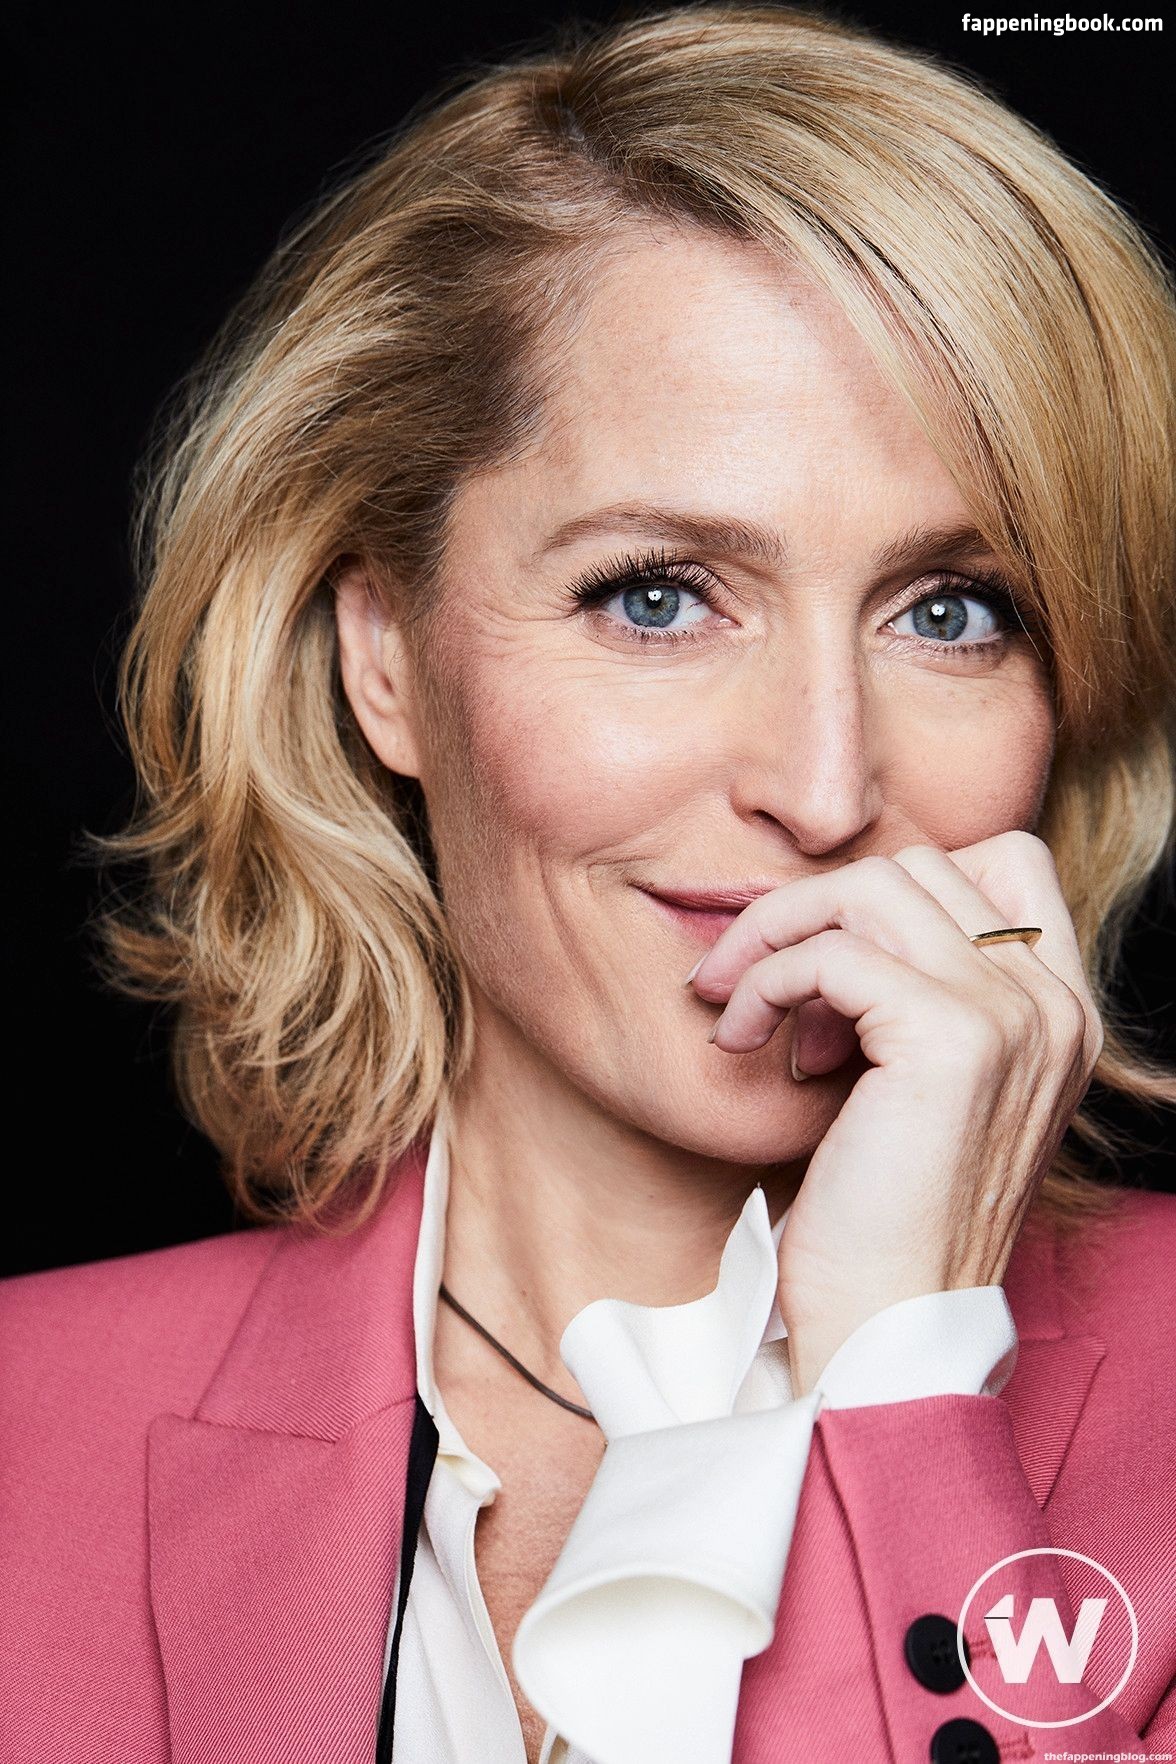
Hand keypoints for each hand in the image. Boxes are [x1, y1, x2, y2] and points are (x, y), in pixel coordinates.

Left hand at [687, 833, 1103, 1395]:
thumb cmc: (882, 1217)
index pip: (1002, 863)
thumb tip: (830, 930)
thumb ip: (912, 1001)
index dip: (896, 888)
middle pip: (919, 863)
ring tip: (740, 1007)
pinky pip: (831, 952)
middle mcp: (1053, 1005)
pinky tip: (740, 1038)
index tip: (824, 959)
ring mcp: (1013, 1017)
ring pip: (870, 887)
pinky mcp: (952, 1041)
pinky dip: (765, 980)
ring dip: (777, 933)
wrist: (887, 1327)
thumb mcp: (915, 1088)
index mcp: (1059, 1013)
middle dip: (811, 907)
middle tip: (751, 981)